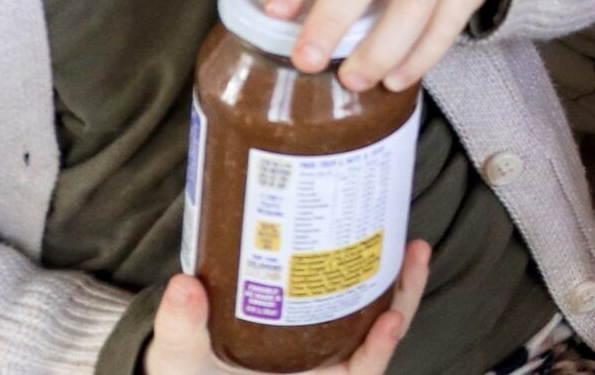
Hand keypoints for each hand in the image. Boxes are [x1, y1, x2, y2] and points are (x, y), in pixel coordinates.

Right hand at [146, 242, 430, 373]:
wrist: (181, 367)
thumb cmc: (187, 374)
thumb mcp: (179, 359)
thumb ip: (182, 329)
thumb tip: (184, 287)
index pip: (355, 374)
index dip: (376, 353)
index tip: (390, 322)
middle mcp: (319, 365)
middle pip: (376, 338)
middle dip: (403, 300)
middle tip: (415, 255)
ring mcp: (320, 341)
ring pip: (372, 314)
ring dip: (397, 281)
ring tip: (412, 243)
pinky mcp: (312, 314)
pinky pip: (350, 294)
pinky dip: (366, 268)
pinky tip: (374, 233)